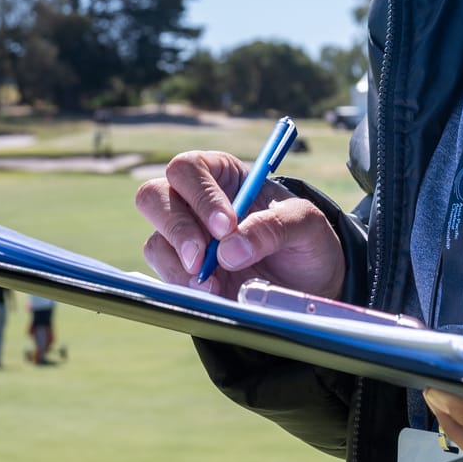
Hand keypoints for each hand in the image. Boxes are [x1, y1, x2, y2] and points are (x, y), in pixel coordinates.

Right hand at [134, 149, 344, 299]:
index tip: (227, 226)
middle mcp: (195, 202)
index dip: (201, 194)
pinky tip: (214, 292)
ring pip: (156, 239)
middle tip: (203, 259)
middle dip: (177, 227)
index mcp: (223, 176)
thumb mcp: (305, 225)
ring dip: (180, 264)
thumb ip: (272, 228)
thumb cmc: (305, 241)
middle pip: (153, 196)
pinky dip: (183, 285)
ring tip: (217, 284)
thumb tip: (229, 250)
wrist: (309, 285)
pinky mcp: (183, 272)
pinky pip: (164, 273)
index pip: (190, 169)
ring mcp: (185, 238)